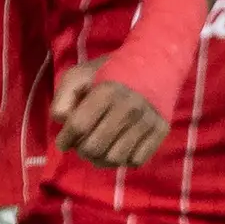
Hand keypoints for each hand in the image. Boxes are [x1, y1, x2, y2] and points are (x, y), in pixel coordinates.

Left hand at [49, 62, 165, 167]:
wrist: (156, 62)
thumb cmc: (110, 71)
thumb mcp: (79, 75)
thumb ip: (63, 98)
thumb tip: (63, 123)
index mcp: (107, 91)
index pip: (78, 126)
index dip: (65, 139)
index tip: (64, 142)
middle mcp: (128, 108)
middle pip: (94, 148)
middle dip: (82, 150)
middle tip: (83, 144)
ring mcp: (147, 121)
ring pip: (115, 159)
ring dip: (102, 158)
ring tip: (101, 148)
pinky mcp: (161, 131)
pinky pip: (137, 161)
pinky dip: (125, 159)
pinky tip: (121, 146)